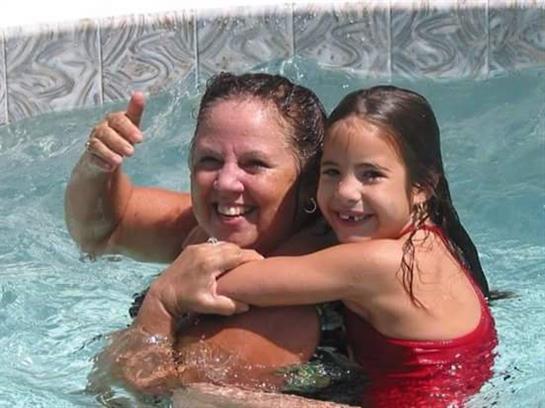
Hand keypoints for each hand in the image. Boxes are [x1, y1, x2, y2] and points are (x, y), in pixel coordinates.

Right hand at [85, 91, 144, 171]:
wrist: (104, 154)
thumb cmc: (120, 136)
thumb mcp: (131, 124)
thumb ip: (135, 111)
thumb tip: (140, 94)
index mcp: (113, 120)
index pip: (118, 120)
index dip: (128, 129)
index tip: (140, 139)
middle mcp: (101, 129)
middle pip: (106, 133)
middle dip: (119, 142)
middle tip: (131, 152)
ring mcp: (94, 142)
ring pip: (97, 145)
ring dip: (108, 153)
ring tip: (119, 161)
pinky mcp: (90, 157)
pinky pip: (92, 158)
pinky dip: (100, 162)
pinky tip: (109, 167)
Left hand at [147, 242, 262, 317]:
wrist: (162, 294)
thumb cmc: (186, 301)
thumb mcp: (208, 305)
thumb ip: (229, 305)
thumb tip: (247, 305)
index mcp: (210, 263)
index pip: (238, 255)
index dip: (252, 257)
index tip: (262, 262)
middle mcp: (204, 251)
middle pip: (232, 247)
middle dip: (245, 253)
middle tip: (255, 262)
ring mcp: (197, 247)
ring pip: (223, 244)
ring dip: (233, 250)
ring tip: (242, 261)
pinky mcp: (191, 248)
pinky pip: (213, 245)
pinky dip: (222, 250)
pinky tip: (225, 259)